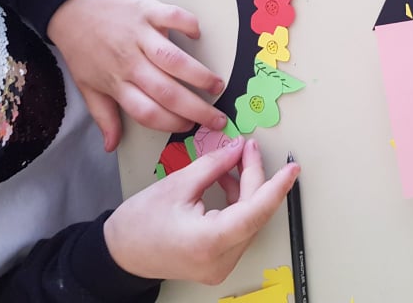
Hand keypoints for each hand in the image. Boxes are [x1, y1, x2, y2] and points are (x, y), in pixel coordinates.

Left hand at [47, 0, 227, 150]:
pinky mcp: (146, 10)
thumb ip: (104, 116)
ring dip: (199, 75)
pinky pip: (173, 17)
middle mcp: (130, 62)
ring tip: (216, 85)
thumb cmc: (80, 47)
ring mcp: (139, 35)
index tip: (189, 127)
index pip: (148, 112)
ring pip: (174, 60)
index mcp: (116, 83)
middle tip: (216, 118)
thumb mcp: (87, 86)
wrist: (69, 7)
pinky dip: (189, 25)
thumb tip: (111, 145)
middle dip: (197, 109)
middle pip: (168, 92)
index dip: (172, 123)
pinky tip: (197, 35)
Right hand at [103, 136, 299, 282]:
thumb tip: (237, 150)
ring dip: (246, 189)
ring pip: (248, 220)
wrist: (119, 254)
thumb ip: (213, 165)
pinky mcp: (218, 261)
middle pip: (253, 213)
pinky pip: (238, 228)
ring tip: (235, 161)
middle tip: (249, 148)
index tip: (292, 169)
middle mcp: (221, 259)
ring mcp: (221, 264)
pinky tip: (227, 182)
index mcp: (210, 241)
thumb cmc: (139, 224)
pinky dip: (237, 204)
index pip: (256, 211)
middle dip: (254, 177)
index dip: (276, 187)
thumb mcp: (177, 184)